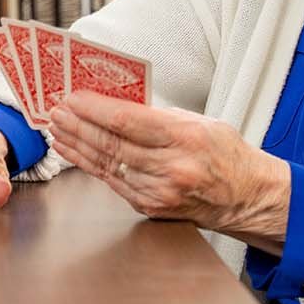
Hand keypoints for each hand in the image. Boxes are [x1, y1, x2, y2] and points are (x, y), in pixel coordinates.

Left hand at [50, 91, 291, 254]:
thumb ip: (158, 115)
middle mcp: (171, 169)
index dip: (94, 109)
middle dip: (78, 125)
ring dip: (77, 145)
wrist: (247, 197)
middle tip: (56, 110)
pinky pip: (113, 182)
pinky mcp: (150, 207)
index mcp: (186, 139)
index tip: (73, 96)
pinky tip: (74, 152)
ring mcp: (159, 192)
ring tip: (57, 128)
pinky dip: (89, 165)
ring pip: (107, 164)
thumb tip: (116, 102)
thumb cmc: (226, 154)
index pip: (128, 121)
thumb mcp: (200, 122)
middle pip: (112, 144)